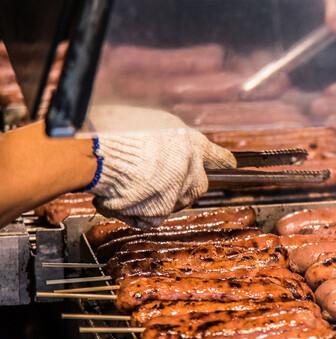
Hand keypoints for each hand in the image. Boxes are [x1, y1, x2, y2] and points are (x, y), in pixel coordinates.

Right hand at [87, 107, 235, 227]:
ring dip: (158, 197)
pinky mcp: (159, 212)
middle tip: (157, 177)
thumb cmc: (118, 129)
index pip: (218, 157)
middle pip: (198, 185)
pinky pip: (151, 217)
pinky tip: (118, 198)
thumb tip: (165, 140)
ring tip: (131, 183)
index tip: (230, 165)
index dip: (222, 162)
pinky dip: (135, 212)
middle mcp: (191, 170)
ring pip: (175, 202)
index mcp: (192, 144)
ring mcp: (177, 193)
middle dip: (183, 185)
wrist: (102, 153)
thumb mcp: (151, 121)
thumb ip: (167, 136)